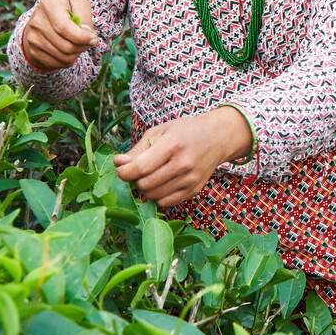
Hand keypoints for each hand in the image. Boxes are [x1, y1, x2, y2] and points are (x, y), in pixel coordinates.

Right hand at [20, 0, 102, 71]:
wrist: (45, 16)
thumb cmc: (67, 8)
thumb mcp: (79, 3)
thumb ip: (85, 17)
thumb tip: (87, 35)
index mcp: (48, 4)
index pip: (63, 27)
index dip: (81, 37)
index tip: (94, 39)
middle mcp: (37, 22)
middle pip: (66, 46)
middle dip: (83, 47)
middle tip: (89, 41)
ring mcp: (32, 38)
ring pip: (63, 57)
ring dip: (77, 53)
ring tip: (78, 43)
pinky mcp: (33, 51)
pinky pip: (57, 64)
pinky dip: (68, 59)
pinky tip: (69, 49)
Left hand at [115, 107, 254, 208]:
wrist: (217, 138)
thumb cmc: (185, 131)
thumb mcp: (160, 132)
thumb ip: (137, 149)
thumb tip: (118, 164)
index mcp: (171, 145)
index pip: (140, 168)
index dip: (124, 172)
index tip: (121, 169)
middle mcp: (182, 164)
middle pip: (145, 184)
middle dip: (135, 180)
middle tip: (138, 171)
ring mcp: (189, 180)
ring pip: (153, 196)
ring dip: (146, 189)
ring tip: (150, 176)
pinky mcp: (194, 190)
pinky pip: (166, 203)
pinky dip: (158, 196)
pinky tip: (161, 184)